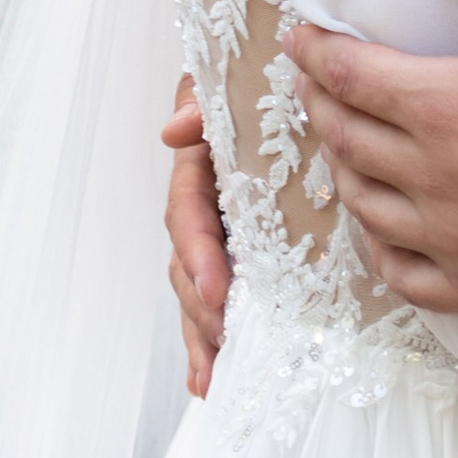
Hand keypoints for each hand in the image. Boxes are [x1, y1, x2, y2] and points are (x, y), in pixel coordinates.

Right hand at [162, 80, 229, 399]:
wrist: (282, 80)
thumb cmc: (252, 79)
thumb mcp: (224, 82)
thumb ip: (201, 101)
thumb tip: (176, 130)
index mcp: (199, 167)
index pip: (188, 214)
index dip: (198, 253)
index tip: (216, 289)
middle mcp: (203, 206)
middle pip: (187, 264)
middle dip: (200, 307)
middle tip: (224, 338)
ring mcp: (220, 233)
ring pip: (199, 289)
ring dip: (201, 335)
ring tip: (213, 376)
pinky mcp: (243, 252)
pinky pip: (221, 297)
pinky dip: (211, 338)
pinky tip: (211, 378)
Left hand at [286, 0, 457, 323]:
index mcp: (446, 108)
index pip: (353, 75)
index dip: (318, 52)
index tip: (300, 37)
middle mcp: (434, 180)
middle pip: (347, 138)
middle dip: (321, 103)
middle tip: (312, 82)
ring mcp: (455, 242)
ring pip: (366, 206)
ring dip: (342, 168)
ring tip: (339, 144)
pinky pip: (404, 275)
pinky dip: (378, 248)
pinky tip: (381, 232)